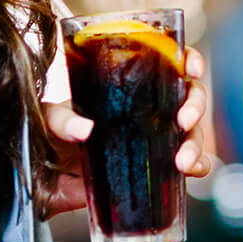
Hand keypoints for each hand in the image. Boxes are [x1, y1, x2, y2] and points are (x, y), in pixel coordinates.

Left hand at [37, 48, 215, 217]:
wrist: (45, 181)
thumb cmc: (49, 137)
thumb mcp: (50, 118)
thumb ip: (61, 118)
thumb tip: (84, 129)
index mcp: (129, 85)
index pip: (168, 62)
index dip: (188, 60)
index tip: (191, 68)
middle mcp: (150, 107)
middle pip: (189, 95)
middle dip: (195, 105)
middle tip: (184, 120)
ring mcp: (156, 137)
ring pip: (193, 131)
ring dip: (196, 143)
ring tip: (182, 161)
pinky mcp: (158, 166)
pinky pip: (189, 164)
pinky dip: (197, 166)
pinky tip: (189, 171)